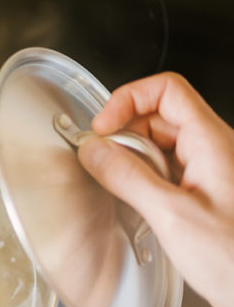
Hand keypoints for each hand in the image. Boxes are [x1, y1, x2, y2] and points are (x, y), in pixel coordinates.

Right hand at [78, 72, 233, 306]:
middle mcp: (214, 151)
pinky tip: (138, 205)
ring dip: (134, 159)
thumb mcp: (172, 216)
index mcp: (213, 143)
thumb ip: (129, 178)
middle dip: (125, 134)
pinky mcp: (203, 194)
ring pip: (162, 145)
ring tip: (122, 187)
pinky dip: (145, 180)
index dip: (128, 100)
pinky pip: (167, 172)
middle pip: (160, 116)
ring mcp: (210, 172)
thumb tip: (94, 150)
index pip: (167, 90)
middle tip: (103, 162)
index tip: (102, 129)